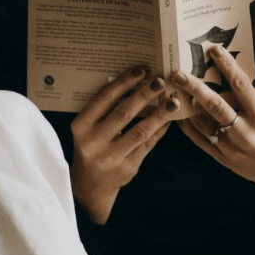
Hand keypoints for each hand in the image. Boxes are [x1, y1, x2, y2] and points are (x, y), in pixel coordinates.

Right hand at [71, 65, 180, 223]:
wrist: (90, 185)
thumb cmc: (92, 146)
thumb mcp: (88, 128)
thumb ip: (106, 109)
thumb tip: (136, 81)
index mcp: (81, 126)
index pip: (104, 99)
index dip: (124, 82)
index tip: (141, 69)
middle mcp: (93, 142)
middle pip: (123, 113)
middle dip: (144, 95)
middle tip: (160, 80)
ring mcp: (110, 157)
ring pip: (140, 131)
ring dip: (159, 114)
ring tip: (173, 101)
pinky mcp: (127, 168)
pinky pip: (148, 145)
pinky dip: (160, 130)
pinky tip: (169, 119)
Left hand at [172, 46, 254, 213]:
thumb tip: (254, 65)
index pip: (241, 86)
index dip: (227, 66)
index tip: (214, 50)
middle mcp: (246, 131)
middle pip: (215, 104)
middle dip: (194, 87)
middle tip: (177, 73)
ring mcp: (233, 147)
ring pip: (203, 123)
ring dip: (187, 107)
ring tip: (172, 91)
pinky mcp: (224, 159)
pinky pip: (201, 140)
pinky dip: (188, 127)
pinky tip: (179, 114)